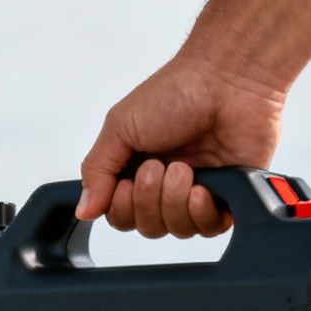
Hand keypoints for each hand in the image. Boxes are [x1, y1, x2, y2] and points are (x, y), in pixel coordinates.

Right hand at [75, 58, 285, 238]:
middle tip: (157, 167)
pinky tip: (201, 187)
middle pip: (147, 227)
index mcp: (136, 168)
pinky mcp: (227, 195)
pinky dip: (201, 212)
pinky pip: (209, 227)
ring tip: (183, 168)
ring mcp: (197, 190)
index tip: (126, 181)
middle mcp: (166, 184)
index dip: (121, 207)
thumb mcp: (119, 126)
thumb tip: (83, 209)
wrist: (225, 80)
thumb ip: (97, 171)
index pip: (120, 215)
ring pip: (176, 230)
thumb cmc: (176, 91)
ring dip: (174, 201)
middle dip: (148, 201)